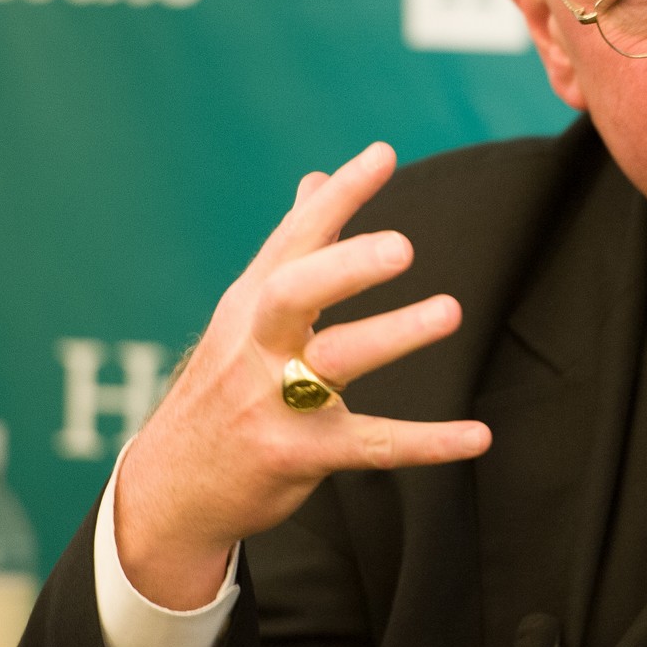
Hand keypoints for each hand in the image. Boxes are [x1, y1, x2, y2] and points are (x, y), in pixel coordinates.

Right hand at [113, 142, 491, 608]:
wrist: (169, 491)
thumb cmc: (222, 388)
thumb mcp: (245, 314)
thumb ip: (291, 247)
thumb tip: (316, 178)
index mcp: (251, 303)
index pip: (294, 238)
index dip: (338, 197)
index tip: (383, 155)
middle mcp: (256, 345)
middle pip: (294, 293)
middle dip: (345, 266)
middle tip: (402, 246)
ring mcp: (273, 403)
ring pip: (334, 362)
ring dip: (392, 335)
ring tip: (449, 311)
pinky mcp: (296, 456)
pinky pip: (370, 445)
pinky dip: (427, 442)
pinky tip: (477, 435)